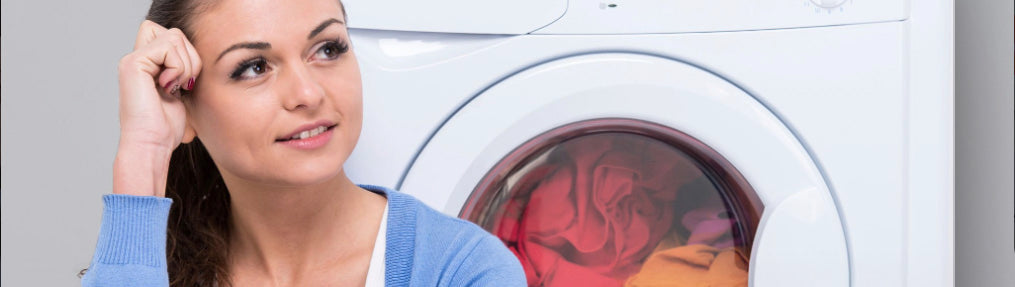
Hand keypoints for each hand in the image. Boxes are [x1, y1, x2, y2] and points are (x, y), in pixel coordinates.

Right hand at [113, 20, 201, 196]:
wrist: (153, 144)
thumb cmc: (167, 128)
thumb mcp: (181, 93)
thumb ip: (184, 71)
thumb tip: (207, 58)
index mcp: (148, 64)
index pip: (173, 36)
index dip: (186, 53)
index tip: (185, 82)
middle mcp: (137, 58)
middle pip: (175, 33)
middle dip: (190, 57)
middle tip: (183, 85)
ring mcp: (133, 59)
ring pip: (174, 37)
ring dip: (186, 65)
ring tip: (176, 88)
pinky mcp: (133, 63)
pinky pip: (168, 47)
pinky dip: (178, 68)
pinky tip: (169, 88)